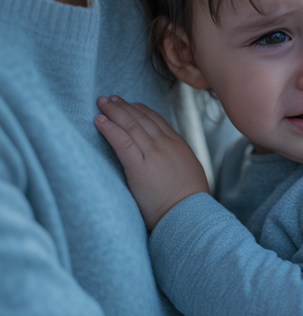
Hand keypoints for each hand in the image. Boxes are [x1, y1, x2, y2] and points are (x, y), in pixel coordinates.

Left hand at [95, 95, 208, 229]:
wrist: (191, 216)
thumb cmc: (189, 203)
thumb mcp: (189, 174)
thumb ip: (177, 162)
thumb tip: (168, 163)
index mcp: (178, 146)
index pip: (156, 120)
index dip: (140, 110)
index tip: (129, 104)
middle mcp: (166, 145)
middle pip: (142, 118)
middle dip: (124, 106)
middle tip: (109, 99)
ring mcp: (154, 154)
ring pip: (131, 125)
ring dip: (114, 112)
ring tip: (101, 103)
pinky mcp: (140, 168)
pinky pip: (122, 142)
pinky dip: (109, 129)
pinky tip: (99, 121)